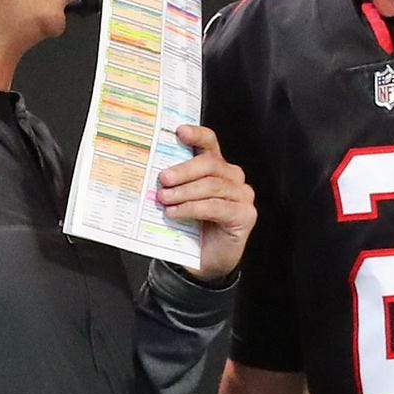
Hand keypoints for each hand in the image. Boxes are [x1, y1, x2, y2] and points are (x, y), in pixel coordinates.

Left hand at [157, 125, 256, 281]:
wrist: (205, 262)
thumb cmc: (192, 227)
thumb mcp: (180, 200)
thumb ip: (173, 185)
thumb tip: (149, 174)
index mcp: (217, 167)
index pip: (210, 143)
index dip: (196, 135)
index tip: (179, 131)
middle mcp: (233, 177)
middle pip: (210, 164)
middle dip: (184, 170)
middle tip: (163, 179)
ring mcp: (242, 195)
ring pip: (212, 185)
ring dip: (184, 192)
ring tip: (164, 200)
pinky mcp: (245, 214)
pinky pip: (216, 206)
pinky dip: (192, 208)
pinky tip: (175, 213)